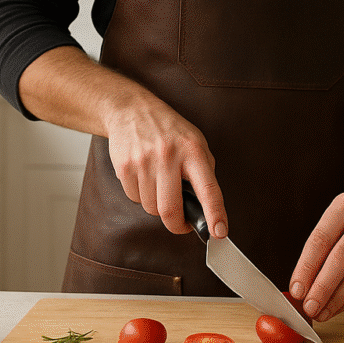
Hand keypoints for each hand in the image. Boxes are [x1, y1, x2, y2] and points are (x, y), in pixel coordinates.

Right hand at [105, 97, 227, 237]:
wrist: (131, 110)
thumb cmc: (169, 130)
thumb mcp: (196, 142)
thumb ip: (203, 171)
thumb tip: (207, 207)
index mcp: (192, 150)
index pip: (208, 189)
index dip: (215, 214)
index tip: (219, 232)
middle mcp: (168, 156)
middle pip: (170, 210)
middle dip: (177, 225)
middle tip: (183, 224)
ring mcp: (143, 162)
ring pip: (151, 208)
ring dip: (158, 206)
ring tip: (160, 185)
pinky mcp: (124, 167)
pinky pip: (135, 199)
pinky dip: (142, 196)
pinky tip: (145, 177)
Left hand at [287, 190, 343, 321]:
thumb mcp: (338, 217)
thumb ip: (321, 246)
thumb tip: (302, 284)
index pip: (321, 239)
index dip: (306, 268)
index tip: (297, 290)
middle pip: (342, 258)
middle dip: (323, 287)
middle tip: (309, 306)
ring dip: (338, 298)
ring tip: (323, 312)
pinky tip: (340, 305)